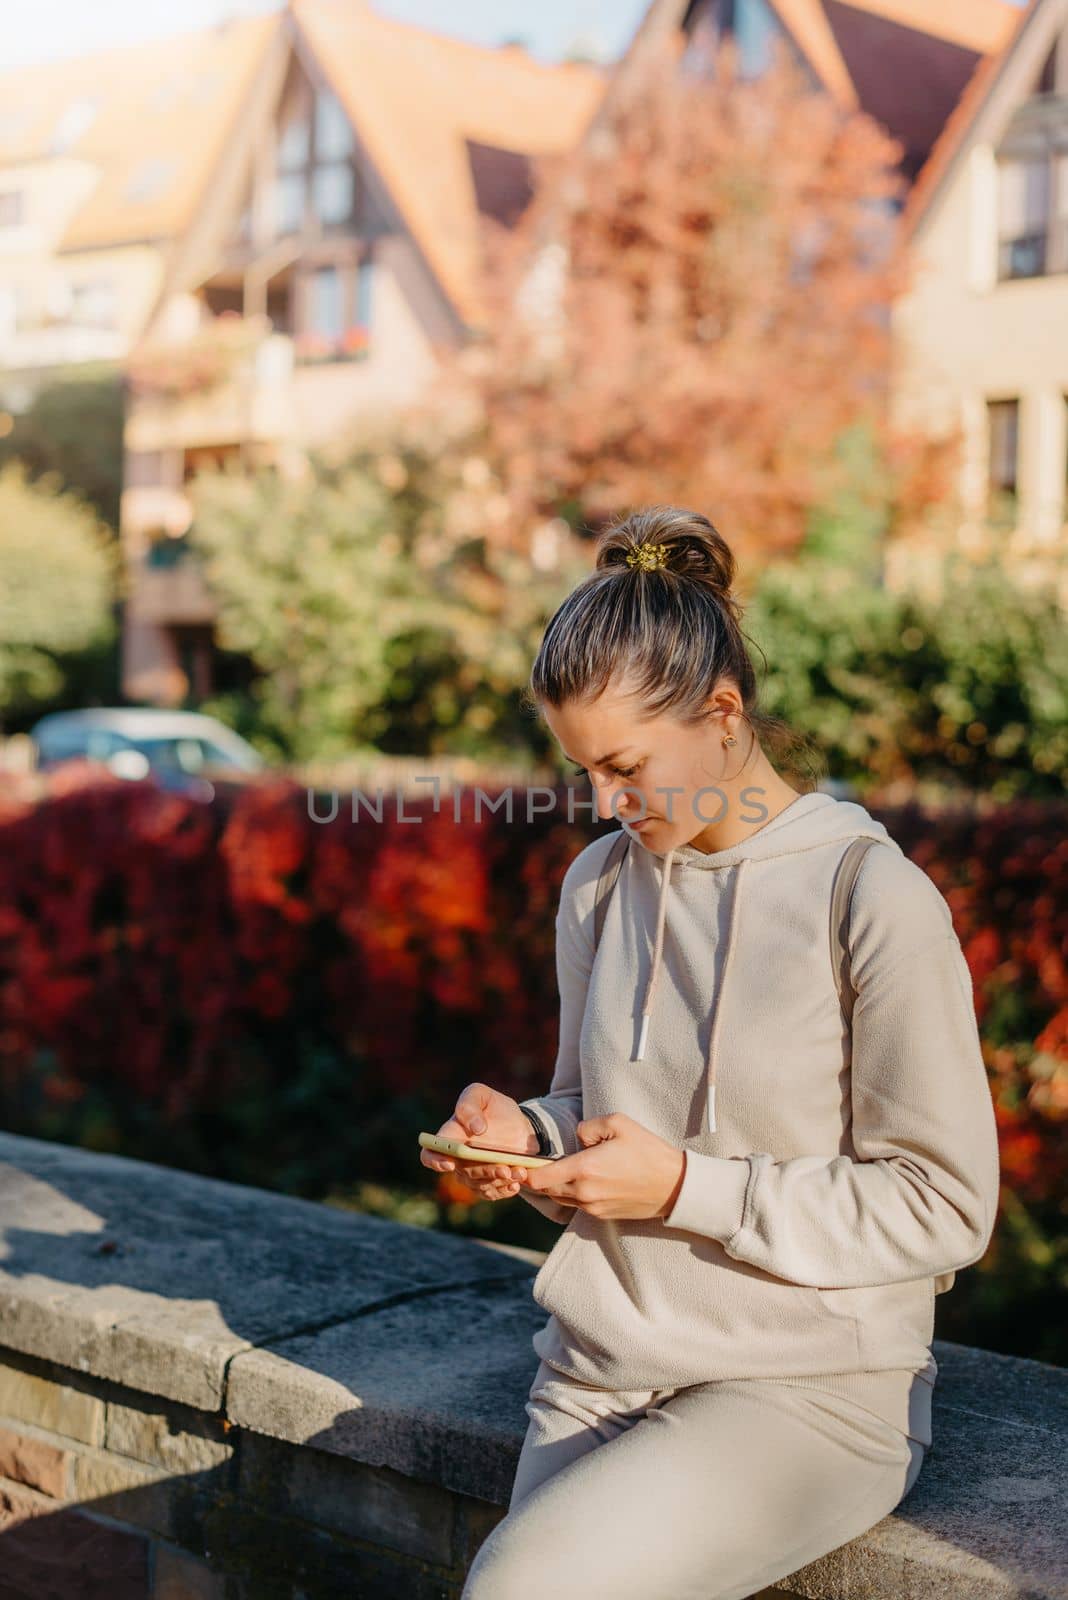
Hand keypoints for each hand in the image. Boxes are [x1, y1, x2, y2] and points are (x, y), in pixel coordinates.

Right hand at [419, 1081, 538, 1202]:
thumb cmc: (493, 1108)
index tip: (450, 1163)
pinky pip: (492, 1193)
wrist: (519, 1125)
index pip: (430, 1154)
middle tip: (504, 1168)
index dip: (435, 1161)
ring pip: (480, 1185)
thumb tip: (475, 1128)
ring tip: (519, 1171)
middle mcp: (457, 1160)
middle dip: (484, 1171)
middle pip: (464, 1173)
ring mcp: (473, 1175)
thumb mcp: (481, 1095)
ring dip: (499, 1180)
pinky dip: (505, 1189)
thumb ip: (470, 1104)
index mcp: (449, 1138)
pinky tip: (516, 1182)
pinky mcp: (489, 1184)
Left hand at [521, 1112, 685, 1220]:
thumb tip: (575, 1139)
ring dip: (556, 1186)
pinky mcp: (601, 1216)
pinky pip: (576, 1204)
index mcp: (584, 1168)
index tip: (523, 1161)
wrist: (675, 1186)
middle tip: (540, 1162)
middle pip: (545, 1189)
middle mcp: (584, 1192)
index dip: (526, 1169)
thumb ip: (588, 1127)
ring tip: (564, 1168)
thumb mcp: (619, 1123)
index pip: (539, 1177)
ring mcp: (592, 1207)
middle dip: (540, 1177)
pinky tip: (584, 1178)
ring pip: (559, 1198)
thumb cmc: (648, 1150)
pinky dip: (572, 1193)